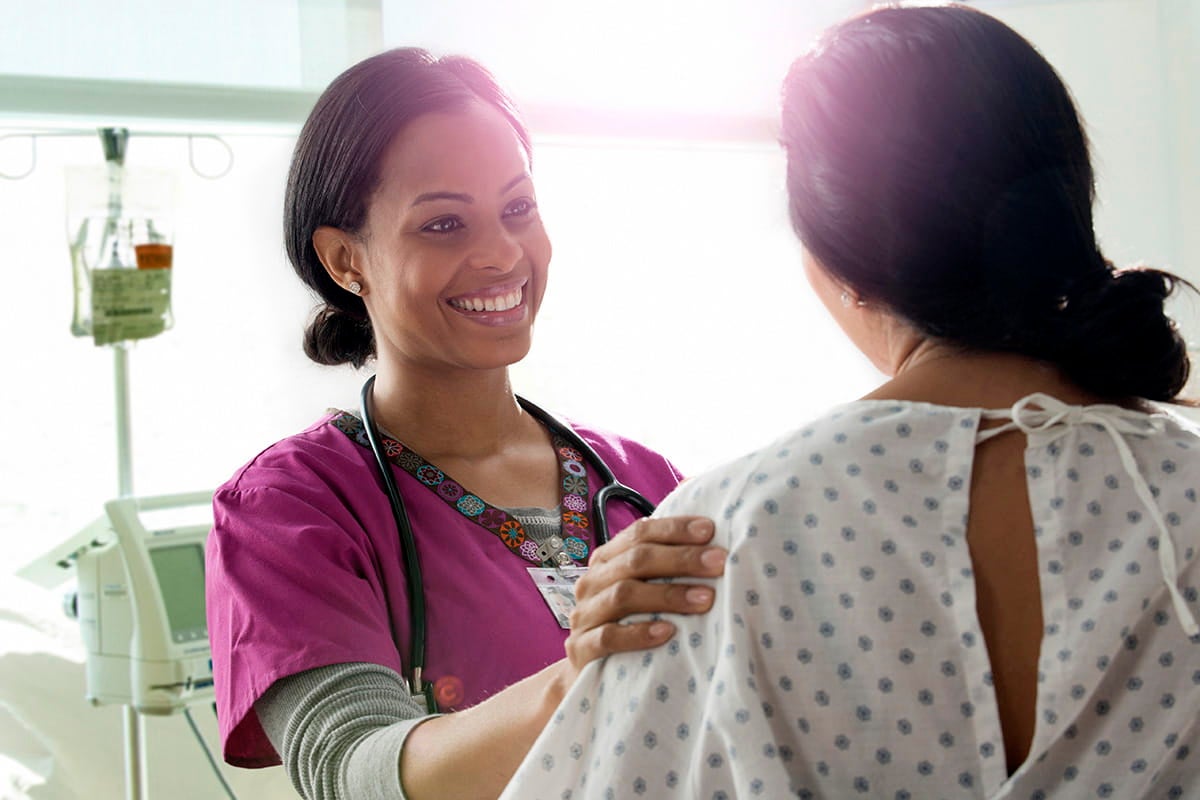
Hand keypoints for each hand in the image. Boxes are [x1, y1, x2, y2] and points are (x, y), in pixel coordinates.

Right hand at [562, 516, 724, 677]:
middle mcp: (592, 581)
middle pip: (636, 561)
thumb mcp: (640, 590)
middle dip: (682, 559)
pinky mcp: (581, 648)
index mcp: (607, 560)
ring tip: (705, 599)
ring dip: (668, 595)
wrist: (588, 673)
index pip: (639, 533)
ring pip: (624, 595)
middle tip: (719, 562)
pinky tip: (668, 632)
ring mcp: (584, 614)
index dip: (674, 529)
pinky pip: (608, 637)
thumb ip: (663, 570)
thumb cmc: (626, 623)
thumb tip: (715, 551)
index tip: (709, 530)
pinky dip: (639, 633)